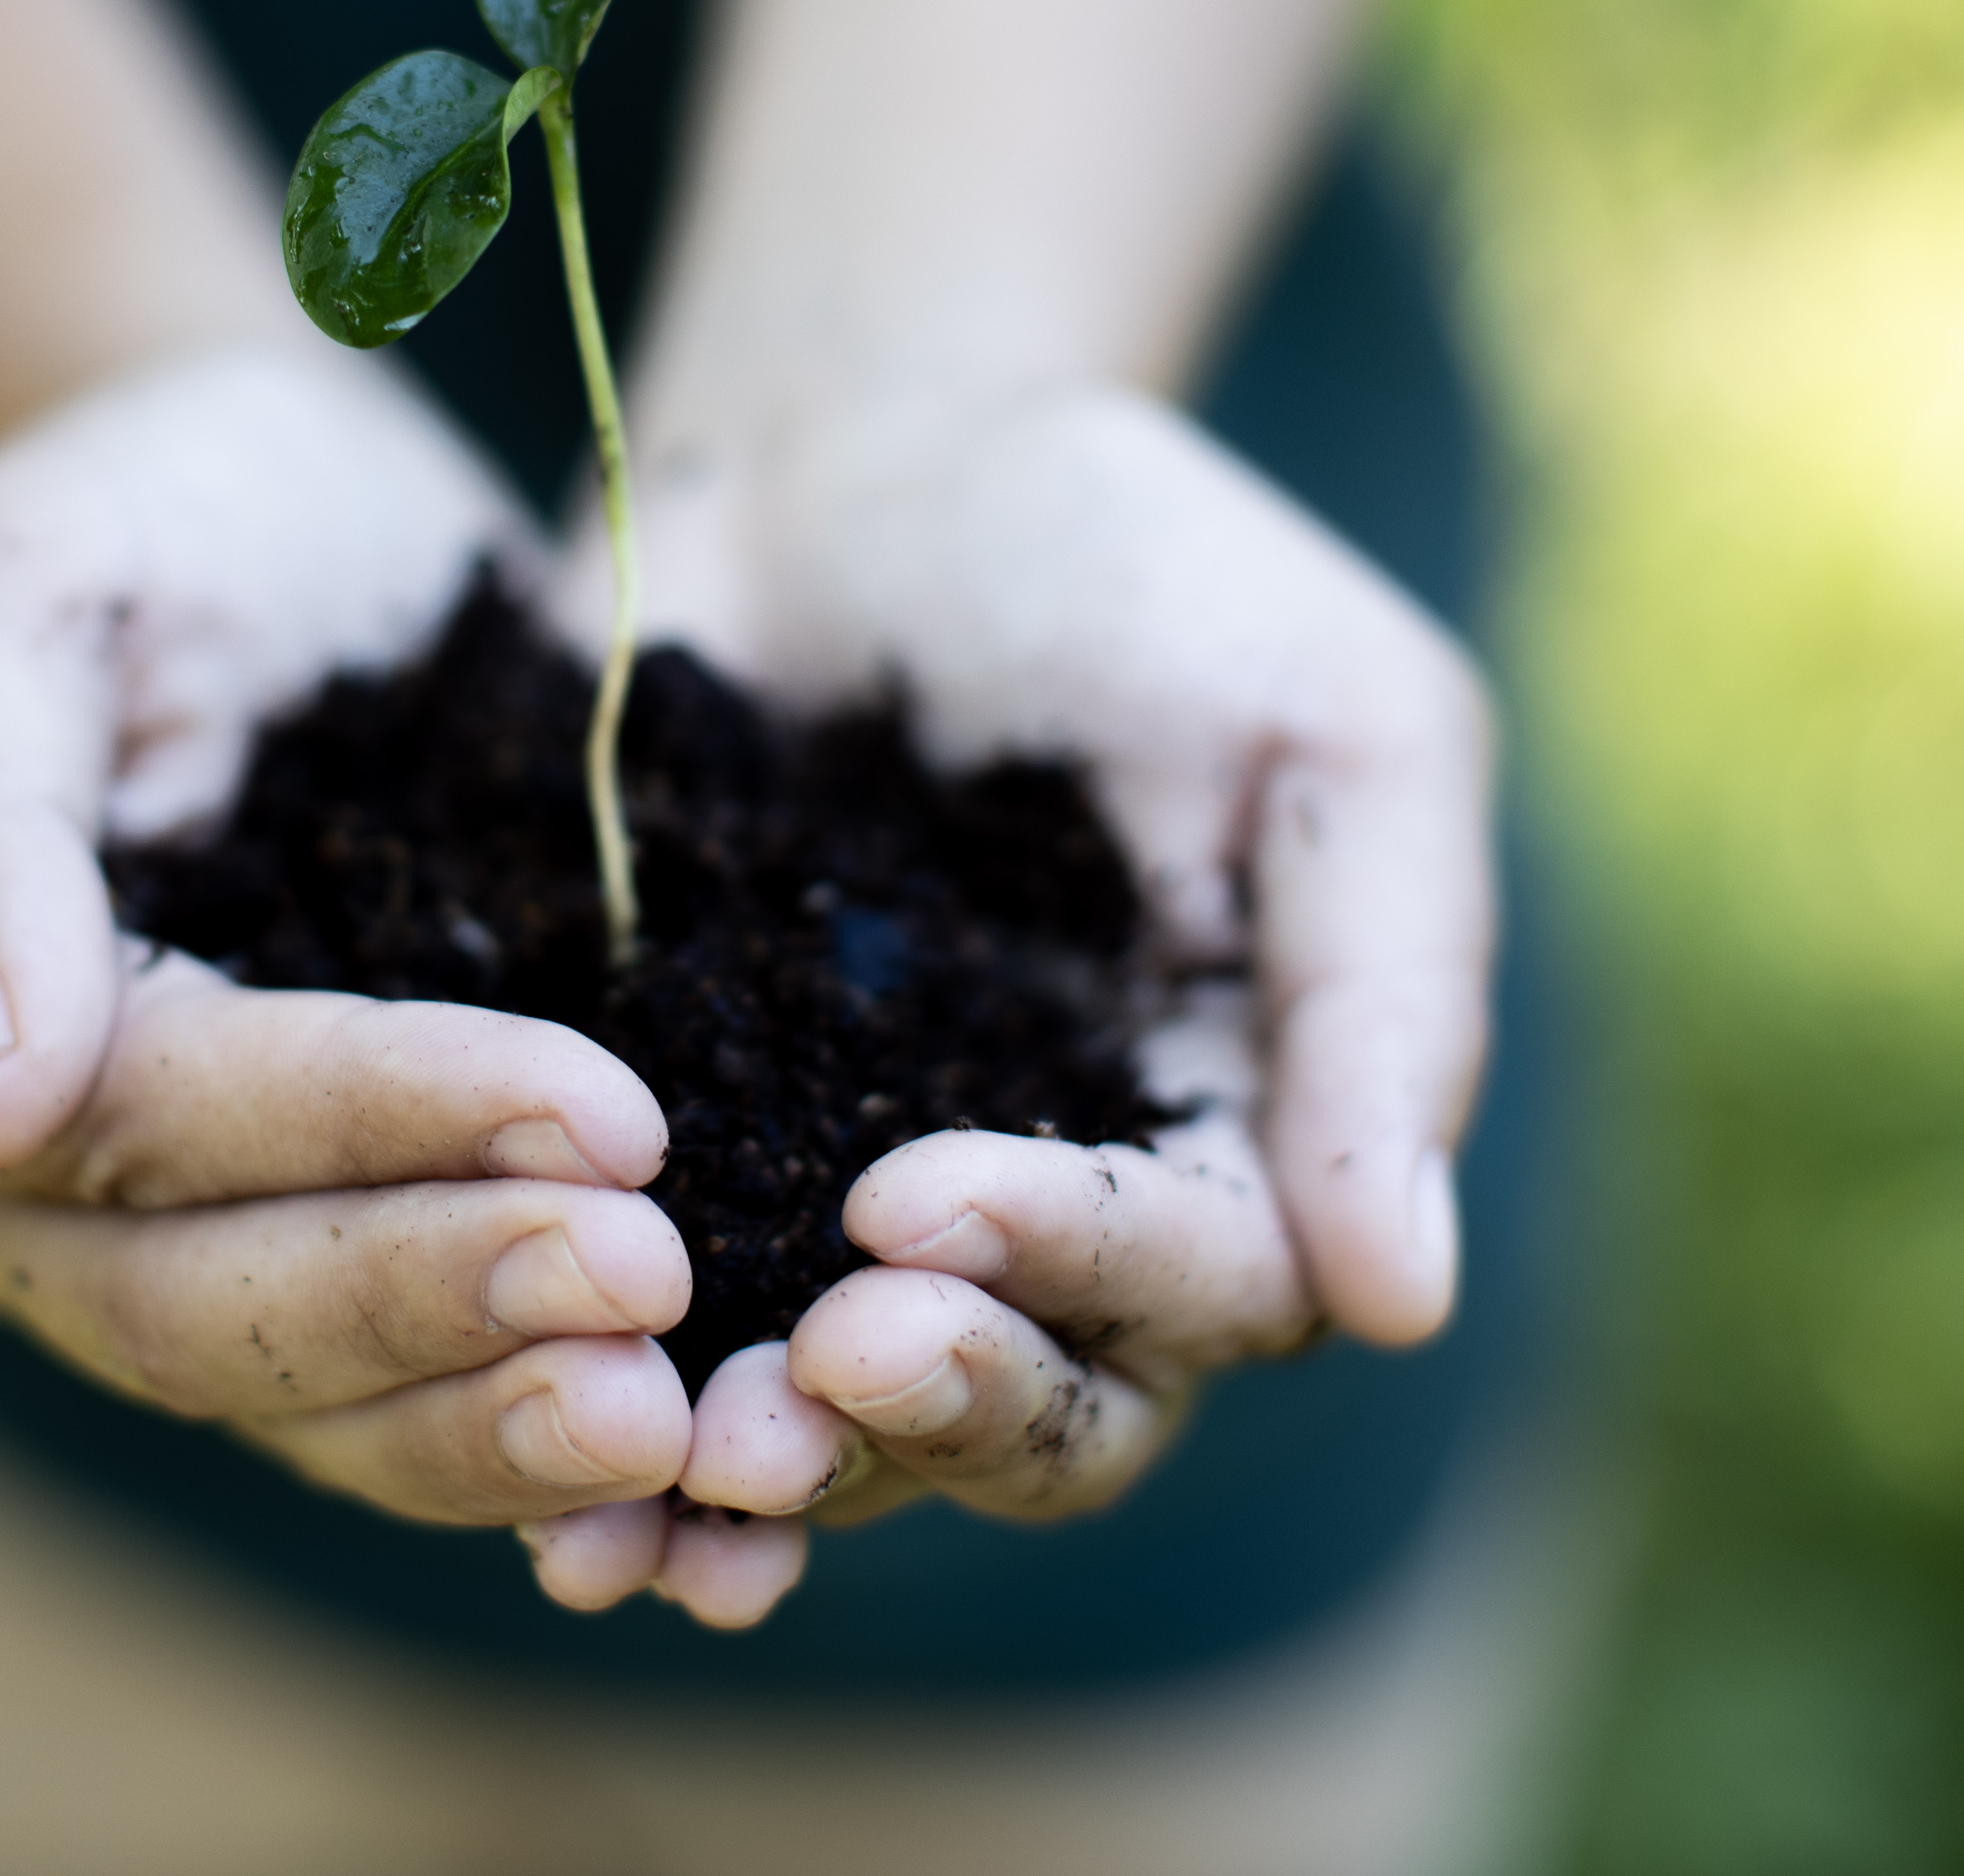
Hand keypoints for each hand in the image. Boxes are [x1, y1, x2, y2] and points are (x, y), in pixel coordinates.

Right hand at [0, 347, 698, 1528]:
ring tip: (676, 1420)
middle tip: (660, 1284)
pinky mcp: (267, 1260)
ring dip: (481, 1421)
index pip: (130, 1118)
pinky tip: (665, 1483)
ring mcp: (102, 1254)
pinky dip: (505, 1451)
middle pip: (193, 1297)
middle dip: (434, 1294)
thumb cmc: (153, 506)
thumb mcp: (15, 581)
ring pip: (283, 1396)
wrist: (286, 514)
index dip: (360, 1125)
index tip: (604, 1113)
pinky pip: (365, 1409)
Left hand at [522, 378, 1495, 1612]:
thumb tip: (1406, 1301)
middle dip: (928, 1410)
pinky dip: (627, 1452)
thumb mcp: (1330, 724)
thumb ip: (1383, 996)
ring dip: (778, 1476)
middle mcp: (1064, 1211)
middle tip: (801, 1376)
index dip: (1071, 1265)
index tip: (916, 1203)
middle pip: (1046, 1410)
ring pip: (860, 1429)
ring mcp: (859, 1202)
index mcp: (1245, 1123)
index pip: (1203, 1279)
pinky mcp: (685, 1167)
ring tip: (673, 1471)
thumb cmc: (1125, 555)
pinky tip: (557, 1518)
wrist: (850, 444)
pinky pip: (675, 1356)